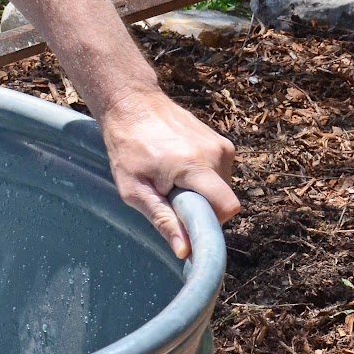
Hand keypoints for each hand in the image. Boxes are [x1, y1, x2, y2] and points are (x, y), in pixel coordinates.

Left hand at [96, 88, 238, 259]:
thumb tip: (186, 251)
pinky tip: (176, 166)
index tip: (187, 225)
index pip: (227, 208)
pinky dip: (200, 178)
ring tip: (169, 177)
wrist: (131, 102)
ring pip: (221, 188)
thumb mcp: (134, 189)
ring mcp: (222, 145)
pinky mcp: (221, 142)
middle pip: (222, 201)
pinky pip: (218, 174)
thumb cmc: (126, 146)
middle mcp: (217, 153)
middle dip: (199, 207)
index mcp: (195, 165)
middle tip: (167, 194)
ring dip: (199, 191)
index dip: (209, 224)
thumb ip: (162, 220)